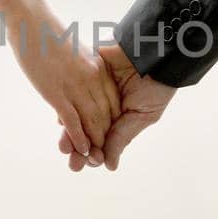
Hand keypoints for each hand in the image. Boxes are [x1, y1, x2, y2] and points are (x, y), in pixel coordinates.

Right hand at [15, 19, 119, 167]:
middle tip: (105, 153)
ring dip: (94, 143)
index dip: (112, 120)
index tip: (111, 134)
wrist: (32, 22)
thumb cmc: (49, 33)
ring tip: (94, 159)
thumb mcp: (75, 50)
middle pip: (105, 114)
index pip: (112, 100)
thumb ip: (83, 65)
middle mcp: (92, 78)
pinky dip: (79, 138)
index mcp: (98, 67)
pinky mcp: (57, 93)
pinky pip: (73, 120)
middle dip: (105, 136)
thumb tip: (82, 76)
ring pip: (92, 121)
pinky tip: (82, 149)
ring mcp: (75, 86)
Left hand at [59, 43, 174, 171]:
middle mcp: (100, 108)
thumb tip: (109, 166)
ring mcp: (90, 91)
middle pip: (83, 132)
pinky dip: (65, 107)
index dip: (92, 155)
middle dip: (75, 149)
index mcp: (116, 119)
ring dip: (68, 133)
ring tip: (64, 147)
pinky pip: (69, 93)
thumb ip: (122, 138)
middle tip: (73, 163)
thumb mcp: (143, 115)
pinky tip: (62, 121)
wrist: (154, 52)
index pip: (99, 142)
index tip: (88, 164)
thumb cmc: (155, 85)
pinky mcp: (83, 75)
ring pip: (73, 116)